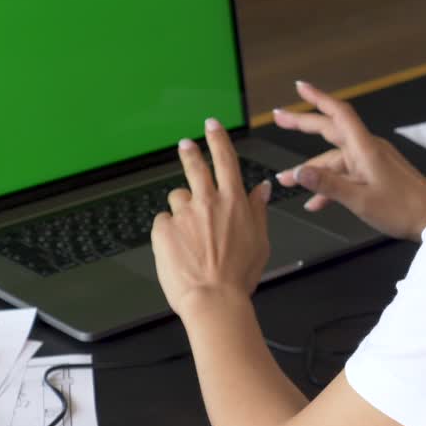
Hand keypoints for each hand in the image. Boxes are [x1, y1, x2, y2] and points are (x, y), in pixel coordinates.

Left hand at [151, 118, 272, 321]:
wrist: (214, 299)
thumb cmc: (239, 276)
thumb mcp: (261, 241)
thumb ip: (258, 210)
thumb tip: (263, 188)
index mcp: (234, 202)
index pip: (226, 160)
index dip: (218, 139)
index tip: (212, 126)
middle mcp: (208, 202)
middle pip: (196, 167)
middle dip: (190, 152)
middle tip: (185, 145)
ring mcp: (184, 214)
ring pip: (178, 198)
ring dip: (182, 209)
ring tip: (189, 235)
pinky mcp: (163, 229)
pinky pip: (163, 221)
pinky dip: (169, 231)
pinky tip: (178, 248)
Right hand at [273, 81, 425, 241]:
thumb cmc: (403, 209)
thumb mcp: (360, 200)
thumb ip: (327, 185)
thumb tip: (298, 172)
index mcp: (364, 148)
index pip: (338, 113)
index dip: (317, 98)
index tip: (299, 87)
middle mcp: (368, 149)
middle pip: (331, 130)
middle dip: (303, 125)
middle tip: (279, 118)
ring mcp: (373, 161)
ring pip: (335, 159)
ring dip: (312, 170)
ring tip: (287, 183)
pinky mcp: (377, 173)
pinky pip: (347, 174)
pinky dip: (330, 184)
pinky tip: (316, 202)